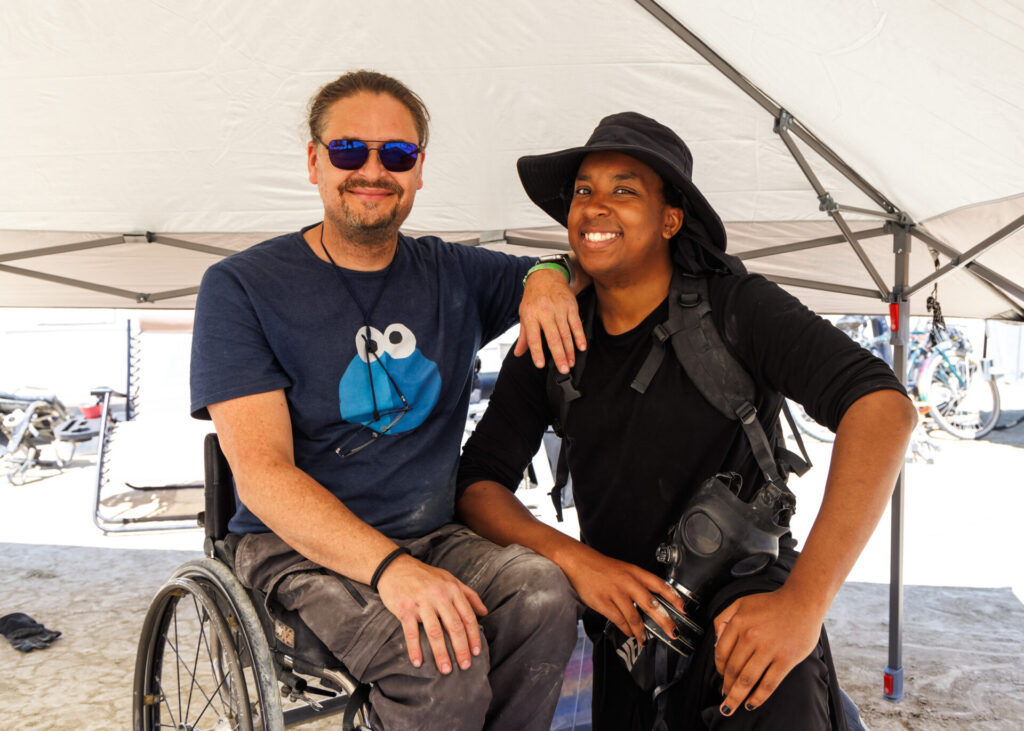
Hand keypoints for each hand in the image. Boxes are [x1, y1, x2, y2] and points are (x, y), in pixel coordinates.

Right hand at [375, 554, 487, 673]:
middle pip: (454, 626)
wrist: (396, 567)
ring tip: (445, 670)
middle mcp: (439, 596)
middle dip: (461, 649)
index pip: (468, 617)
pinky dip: (415, 649)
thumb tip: (484, 612)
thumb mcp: (450, 579)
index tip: (476, 652)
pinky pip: (411, 632)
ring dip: (441, 653)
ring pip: (435, 632)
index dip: (474, 636)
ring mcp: (422, 602)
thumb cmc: (425, 576)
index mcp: (452, 590)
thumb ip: (469, 595)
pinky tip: (418, 662)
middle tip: (464, 666)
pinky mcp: (405, 608)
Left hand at [515, 267, 585, 373]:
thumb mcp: (524, 314)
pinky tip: (582, 347)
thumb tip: (518, 353)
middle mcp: (544, 312)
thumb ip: (523, 336)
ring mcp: (559, 309)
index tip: (540, 365)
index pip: (533, 337)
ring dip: (570, 350)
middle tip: (563, 369)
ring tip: (571, 363)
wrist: (546, 276)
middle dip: (559, 356)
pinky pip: (576, 324)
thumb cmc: (533, 298)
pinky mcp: (571, 306)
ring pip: (566, 333)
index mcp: (530, 316)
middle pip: (553, 338)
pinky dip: (580, 337)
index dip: (536, 352)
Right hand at [562, 546, 684, 644]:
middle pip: (651, 604)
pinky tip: (630, 633)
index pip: (659, 585)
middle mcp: (627, 582)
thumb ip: (639, 584)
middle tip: (673, 632)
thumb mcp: (626, 570)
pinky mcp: (603, 602)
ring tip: (645, 640)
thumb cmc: (604, 568)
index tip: (684, 609)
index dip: (674, 597)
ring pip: (634, 617)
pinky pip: (619, 620)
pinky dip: (627, 630)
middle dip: (664, 621)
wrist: (580, 563)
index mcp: (635, 572)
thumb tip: (655, 604)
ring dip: (642, 632)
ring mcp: (615, 593)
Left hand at [712, 588, 823, 715]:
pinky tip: (751, 704)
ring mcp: (769, 649)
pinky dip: (758, 697)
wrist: (802, 602)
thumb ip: (723, 619)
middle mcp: (751, 637)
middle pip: (733, 669)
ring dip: (736, 696)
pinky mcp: (786, 659)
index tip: (721, 676)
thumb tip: (715, 641)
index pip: (722, 653)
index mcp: (739, 623)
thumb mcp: (741, 603)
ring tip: (730, 707)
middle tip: (724, 697)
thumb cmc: (771, 604)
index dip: (718, 668)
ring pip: (747, 679)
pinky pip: (769, 683)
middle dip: (726, 687)